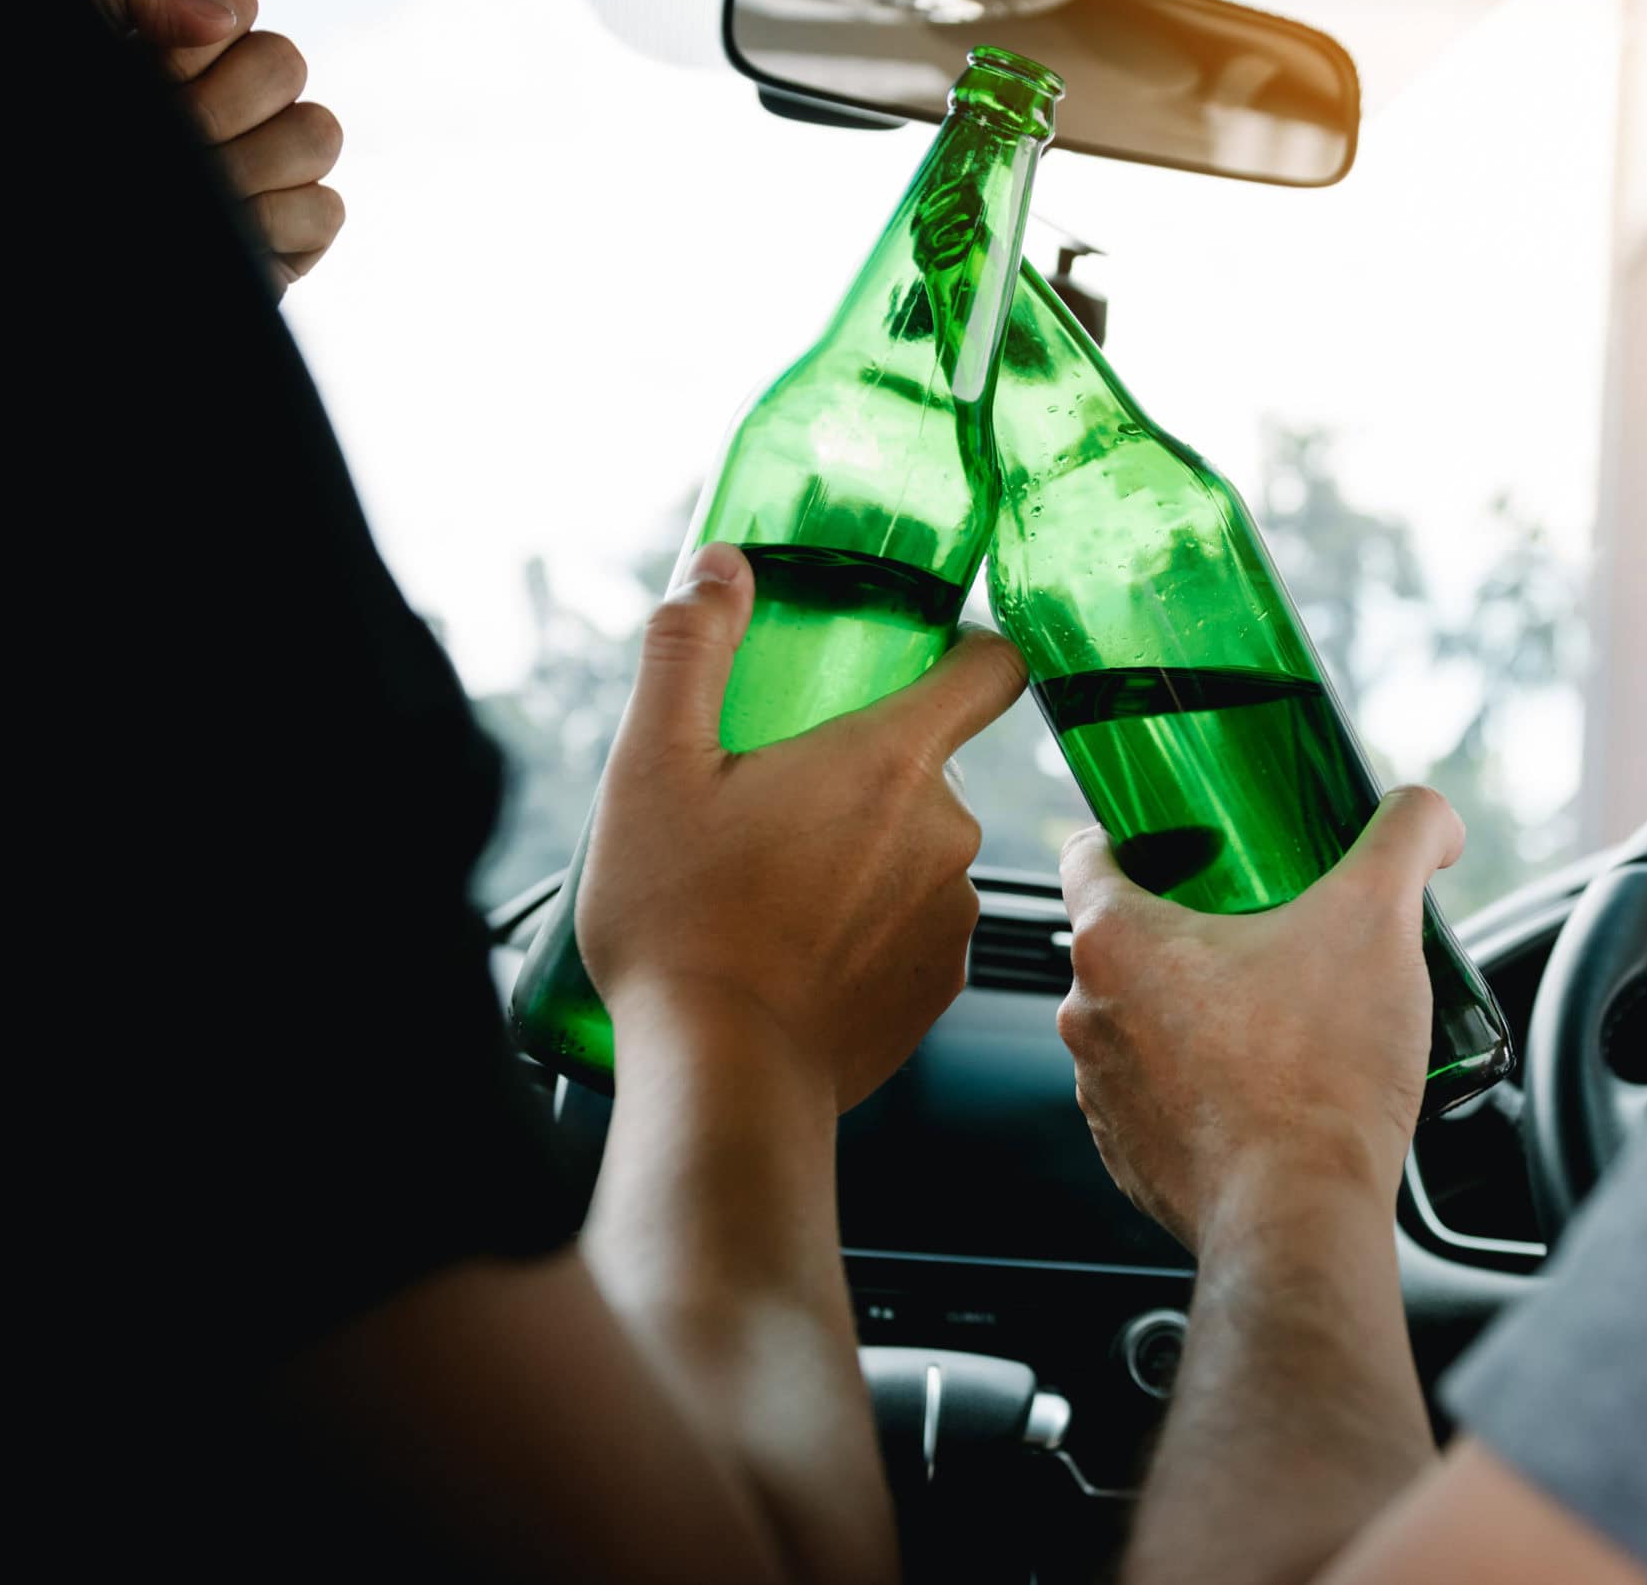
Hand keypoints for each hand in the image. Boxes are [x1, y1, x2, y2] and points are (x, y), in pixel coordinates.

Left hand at [58, 0, 345, 292]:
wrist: (35, 232)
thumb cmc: (42, 127)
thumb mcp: (64, 29)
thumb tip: (221, 20)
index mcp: (179, 45)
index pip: (236, 2)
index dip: (193, 42)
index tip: (141, 74)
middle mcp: (234, 99)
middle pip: (286, 63)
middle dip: (219, 104)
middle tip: (167, 139)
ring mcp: (270, 167)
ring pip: (318, 133)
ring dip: (249, 162)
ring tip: (193, 188)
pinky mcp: (292, 236)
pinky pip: (324, 209)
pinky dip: (273, 221)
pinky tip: (223, 232)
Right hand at [578, 543, 1025, 1113]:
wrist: (720, 1077)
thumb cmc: (683, 924)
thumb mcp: (653, 765)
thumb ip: (689, 650)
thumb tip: (720, 568)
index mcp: (891, 761)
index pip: (993, 668)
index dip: (968, 648)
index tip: (928, 653)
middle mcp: (948, 833)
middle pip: (925, 768)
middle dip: (858, 775)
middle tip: (769, 805)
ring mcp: (953, 916)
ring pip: (915, 853)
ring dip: (861, 858)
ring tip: (770, 891)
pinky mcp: (940, 988)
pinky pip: (913, 928)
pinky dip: (867, 929)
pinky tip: (796, 950)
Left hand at [1055, 789, 1464, 1248]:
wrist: (1303, 1217)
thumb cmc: (1319, 1074)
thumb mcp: (1377, 916)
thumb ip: (1404, 836)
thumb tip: (1428, 813)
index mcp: (1114, 940)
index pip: (1091, 850)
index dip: (1145, 833)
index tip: (1196, 842)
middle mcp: (1087, 1014)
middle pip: (1128, 938)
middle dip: (1196, 926)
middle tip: (1271, 926)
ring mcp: (1102, 1092)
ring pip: (1144, 1019)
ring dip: (1200, 1008)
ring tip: (1283, 1010)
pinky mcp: (1129, 1155)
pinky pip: (1160, 1092)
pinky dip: (1204, 1080)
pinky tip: (1269, 1081)